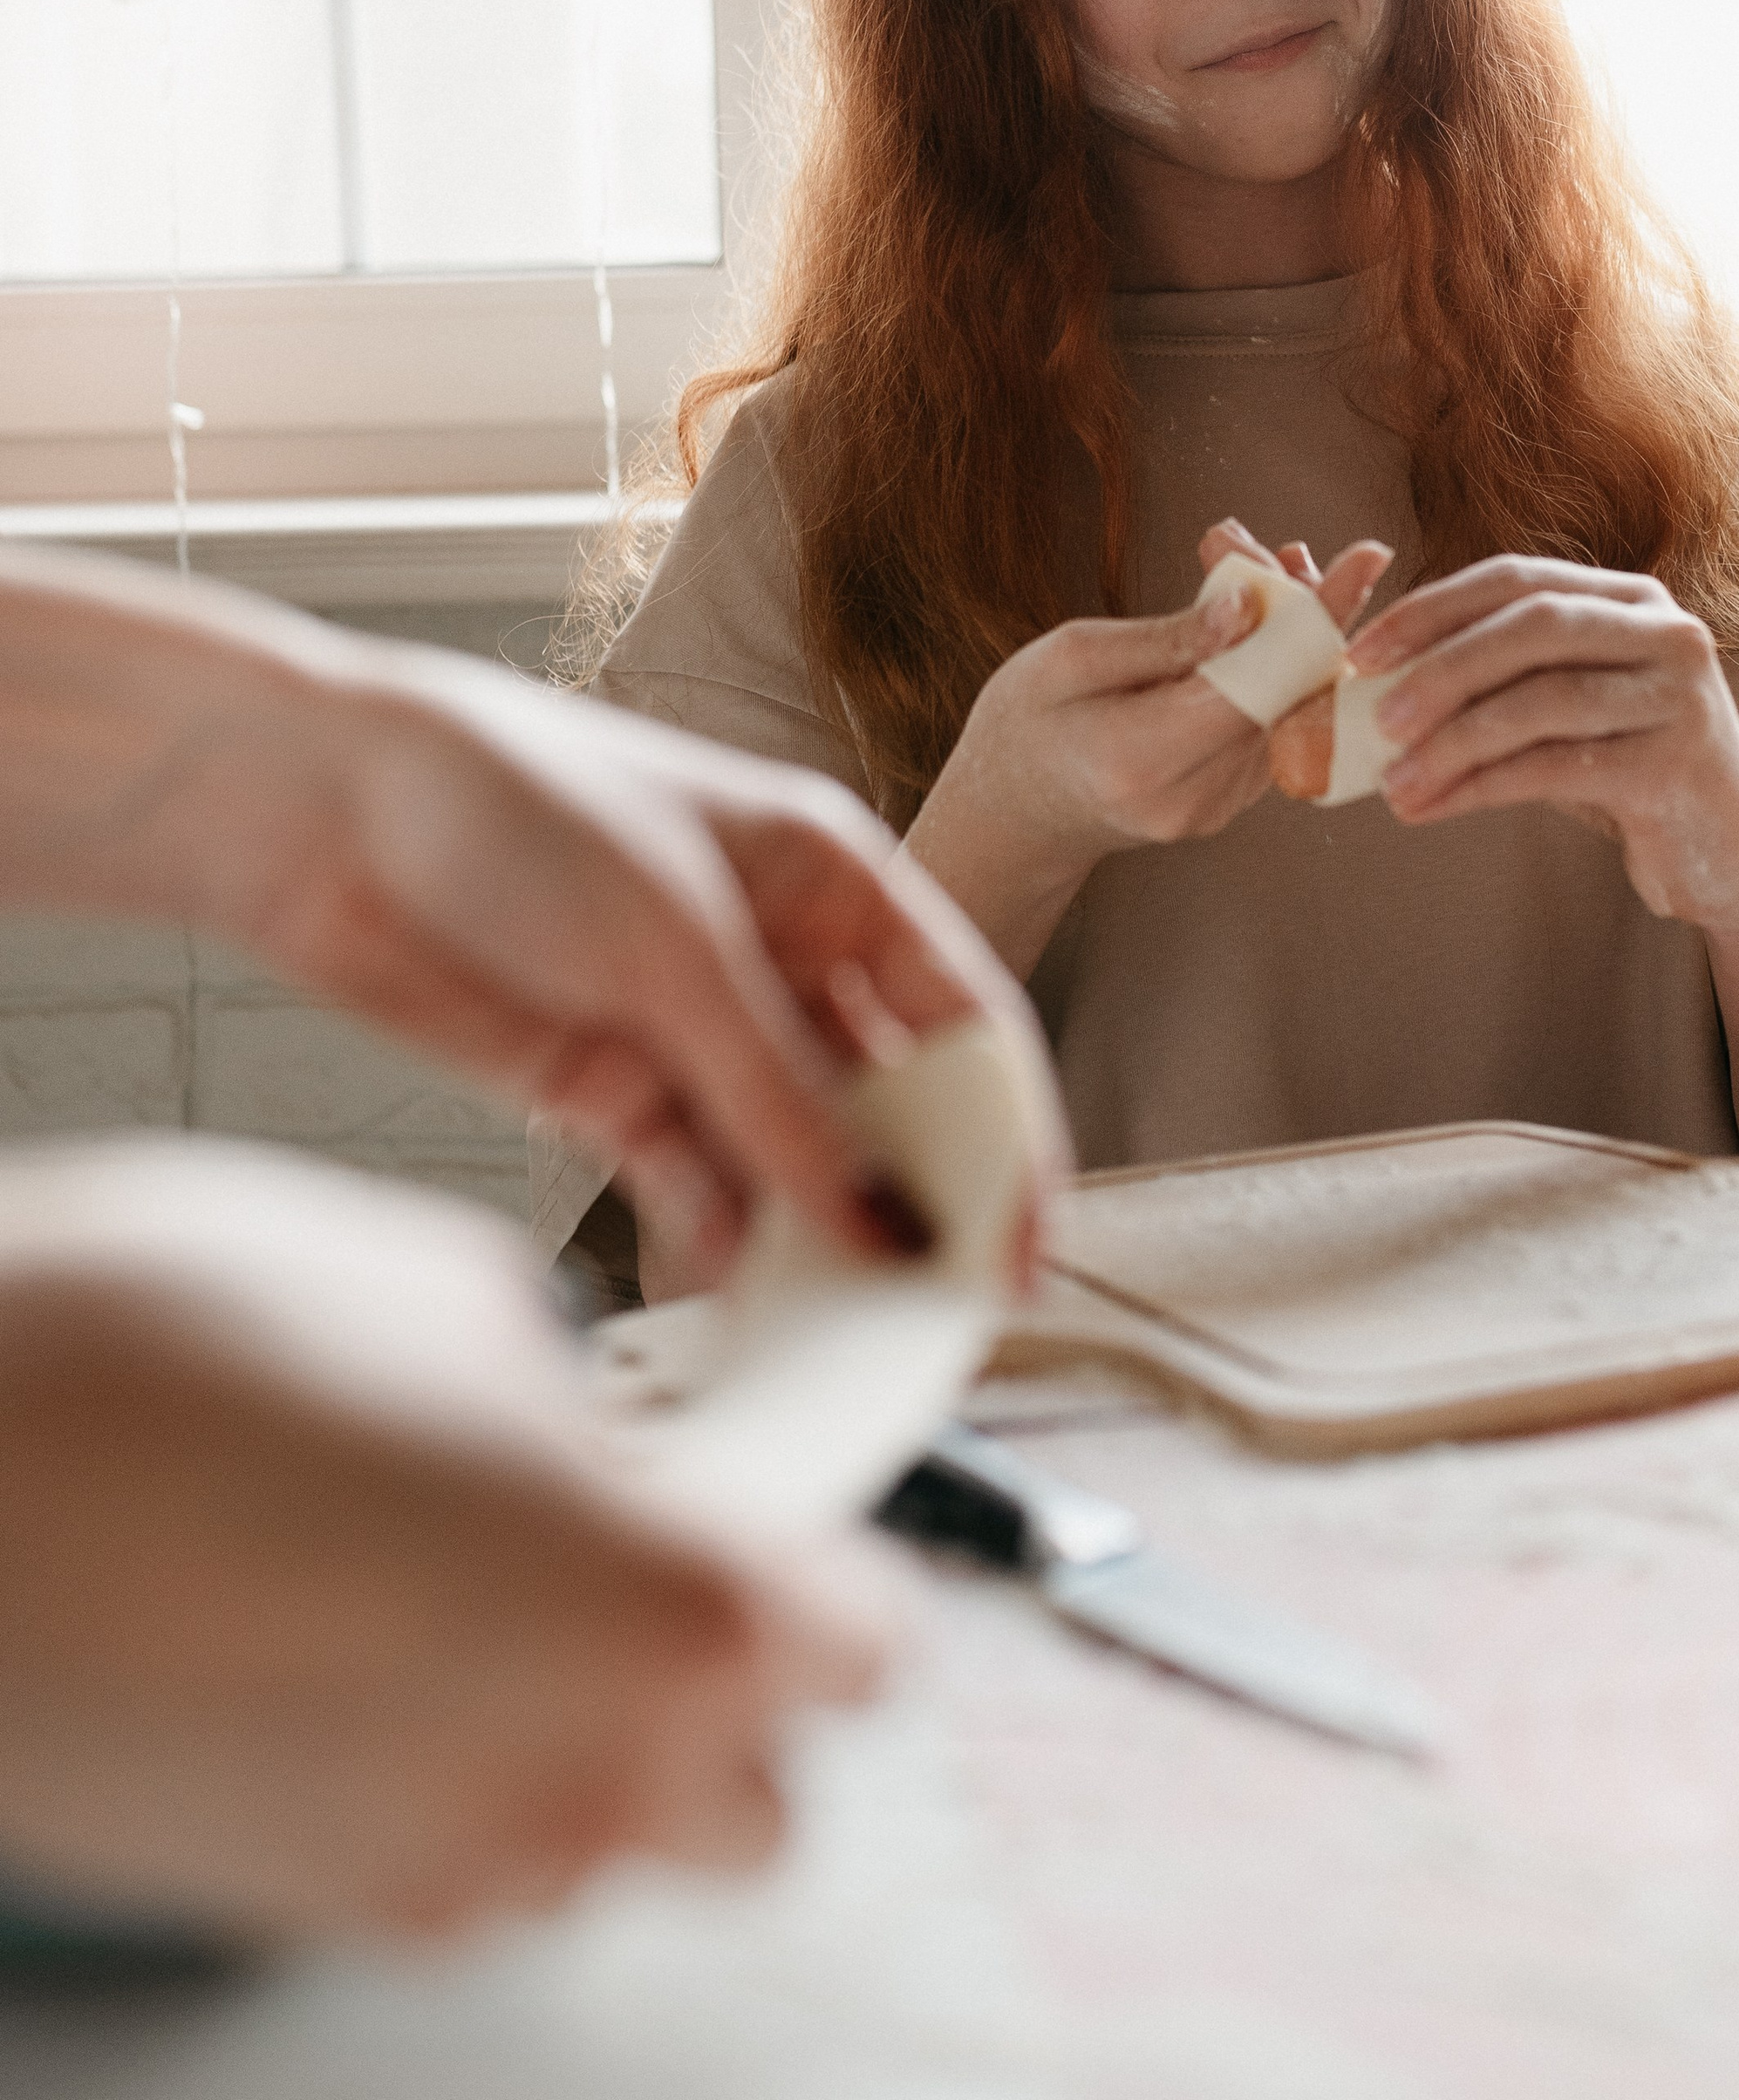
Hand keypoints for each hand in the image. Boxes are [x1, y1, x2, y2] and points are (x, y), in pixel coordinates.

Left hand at [0, 557, 1063, 1286]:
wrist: (324, 812)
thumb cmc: (513, 807)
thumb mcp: (675, 946)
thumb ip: (779, 1094)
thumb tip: (884, 1217)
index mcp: (833, 880)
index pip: (963, 1020)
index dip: (1004, 1133)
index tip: (1018, 1244)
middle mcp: (781, 957)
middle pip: (887, 1103)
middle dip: (913, 1202)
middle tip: (928, 1313)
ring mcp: (694, 1029)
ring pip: (791, 1158)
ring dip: (814, 1237)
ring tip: (831, 1327)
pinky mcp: (609, 1087)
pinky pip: (692, 1183)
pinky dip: (716, 1239)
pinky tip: (734, 1292)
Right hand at [0, 1144, 890, 1942]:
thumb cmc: (166, 1349)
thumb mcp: (445, 1289)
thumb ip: (576, 1398)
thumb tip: (594, 1443)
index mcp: (671, 1604)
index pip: (866, 1650)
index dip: (817, 1572)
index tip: (758, 1517)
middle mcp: (589, 1771)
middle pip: (757, 1791)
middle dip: (716, 1689)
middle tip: (617, 1560)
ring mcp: (448, 1867)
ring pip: (607, 1840)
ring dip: (580, 1737)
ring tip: (452, 1588)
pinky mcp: (314, 1912)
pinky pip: (464, 1862)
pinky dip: (449, 1776)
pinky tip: (347, 1646)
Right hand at [906, 522, 1390, 974]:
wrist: (1015, 810)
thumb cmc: (1027, 721)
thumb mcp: (1071, 659)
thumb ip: (1165, 638)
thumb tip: (1248, 604)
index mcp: (1141, 759)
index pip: (1255, 684)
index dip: (1312, 618)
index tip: (1361, 560)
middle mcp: (1192, 796)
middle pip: (1285, 693)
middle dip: (1301, 610)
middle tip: (1286, 548)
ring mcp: (1218, 808)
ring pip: (1286, 704)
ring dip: (1287, 631)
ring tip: (1263, 562)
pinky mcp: (1232, 800)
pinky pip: (1273, 721)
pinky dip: (1273, 665)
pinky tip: (1255, 616)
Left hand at [1346, 555, 1738, 931]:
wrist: (1731, 853)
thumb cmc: (1627, 769)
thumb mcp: (1566, 708)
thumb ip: (1500, 678)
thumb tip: (1377, 678)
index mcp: (1630, 598)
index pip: (1516, 579)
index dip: (1433, 609)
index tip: (1362, 650)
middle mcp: (1666, 630)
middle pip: (1533, 626)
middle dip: (1441, 667)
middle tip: (1373, 715)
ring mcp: (1680, 694)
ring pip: (1543, 700)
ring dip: (1452, 742)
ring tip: (1394, 781)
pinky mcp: (1678, 763)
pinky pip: (1558, 766)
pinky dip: (1481, 787)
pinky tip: (1434, 807)